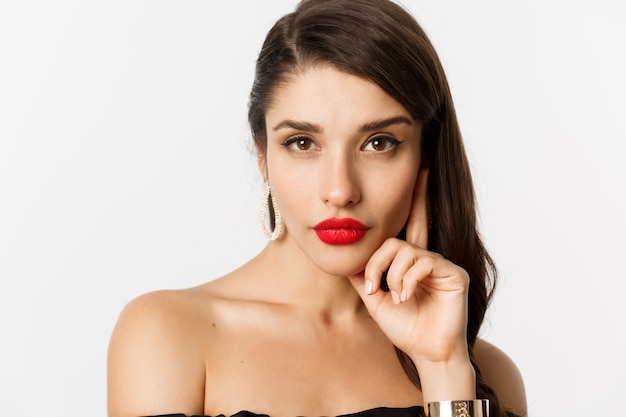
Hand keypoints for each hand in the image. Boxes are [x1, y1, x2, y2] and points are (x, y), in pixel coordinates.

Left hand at [348, 169, 470, 366]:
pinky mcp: (453, 272)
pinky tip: (404, 297)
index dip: (415, 199)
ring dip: (389, 275)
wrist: (426, 353)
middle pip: (402, 231)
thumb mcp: (375, 297)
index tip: (420, 170)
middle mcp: (427, 256)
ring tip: (391, 298)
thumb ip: (364, 274)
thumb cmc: (404, 327)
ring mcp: (441, 263)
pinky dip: (405, 281)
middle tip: (391, 254)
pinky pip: (421, 262)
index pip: (408, 225)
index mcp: (410, 260)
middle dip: (393, 238)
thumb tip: (346, 257)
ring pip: (403, 249)